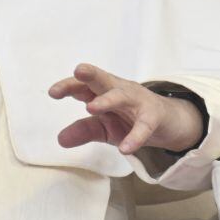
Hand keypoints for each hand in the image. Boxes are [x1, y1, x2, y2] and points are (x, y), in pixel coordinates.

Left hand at [48, 63, 203, 154]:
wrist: (167, 122)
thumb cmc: (130, 119)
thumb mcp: (104, 127)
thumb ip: (83, 130)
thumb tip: (60, 140)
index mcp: (102, 91)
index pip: (83, 85)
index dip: (68, 86)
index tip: (53, 92)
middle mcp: (118, 90)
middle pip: (102, 79)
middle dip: (90, 74)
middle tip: (78, 71)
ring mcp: (137, 101)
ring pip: (121, 96)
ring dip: (107, 100)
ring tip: (90, 107)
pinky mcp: (154, 116)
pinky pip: (144, 125)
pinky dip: (135, 137)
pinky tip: (126, 149)